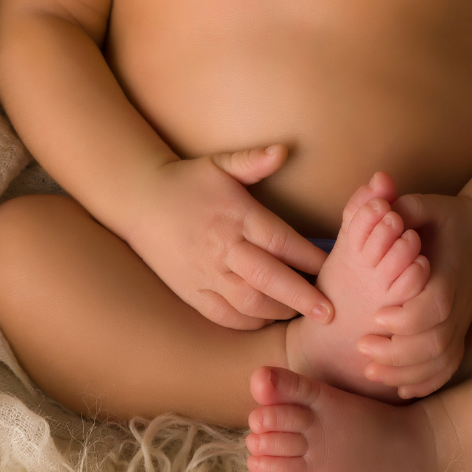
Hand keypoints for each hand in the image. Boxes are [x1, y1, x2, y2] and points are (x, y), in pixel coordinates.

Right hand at [124, 145, 333, 330]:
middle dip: (302, 297)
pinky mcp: (191, 291)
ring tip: (301, 314)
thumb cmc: (186, 180)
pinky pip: (224, 316)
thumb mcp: (220, 163)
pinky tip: (266, 319)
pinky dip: (248, 322)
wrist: (138, 200)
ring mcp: (206, 273)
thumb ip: (253, 160)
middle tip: (330, 312)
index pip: (282, 242)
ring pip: (249, 303)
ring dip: (278, 311)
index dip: (310, 258)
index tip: (333, 269)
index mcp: (237, 216)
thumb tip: (284, 149)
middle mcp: (223, 248)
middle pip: (270, 278)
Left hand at [354, 191, 471, 398]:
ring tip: (371, 369)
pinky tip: (399, 388)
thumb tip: (381, 191)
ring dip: (406, 370)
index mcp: (450, 273)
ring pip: (440, 360)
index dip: (408, 317)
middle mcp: (459, 303)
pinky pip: (447, 367)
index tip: (377, 317)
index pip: (435, 305)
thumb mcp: (429, 205)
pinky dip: (426, 382)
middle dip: (398, 350)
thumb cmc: (450, 219)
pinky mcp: (459, 333)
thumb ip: (404, 205)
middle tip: (362, 347)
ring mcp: (462, 322)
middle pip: (435, 340)